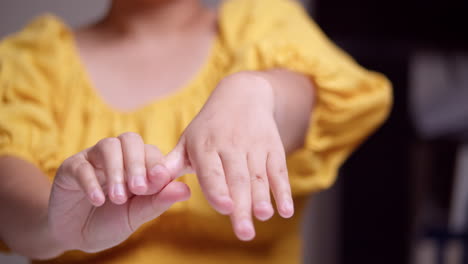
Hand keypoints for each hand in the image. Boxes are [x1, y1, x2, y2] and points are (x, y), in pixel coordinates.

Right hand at [48, 132, 189, 252]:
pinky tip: (98, 200)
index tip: (156, 184)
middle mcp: (116, 156)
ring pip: (108, 146)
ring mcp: (93, 159)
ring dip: (116, 171)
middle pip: (130, 140)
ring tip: (117, 198)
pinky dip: (91, 182)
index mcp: (137, 164)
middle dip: (137, 163)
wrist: (75, 236)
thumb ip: (159, 201)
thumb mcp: (137, 215)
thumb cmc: (110, 222)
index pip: (151, 152)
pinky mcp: (70, 167)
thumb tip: (187, 189)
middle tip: (138, 189)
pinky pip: (82, 165)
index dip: (155, 165)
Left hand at [165, 72, 293, 240]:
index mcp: (206, 146)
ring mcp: (254, 146)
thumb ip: (170, 165)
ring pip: (259, 175)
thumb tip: (147, 183)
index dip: (218, 188)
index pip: (212, 170)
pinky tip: (286, 210)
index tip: (224, 207)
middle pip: (237, 179)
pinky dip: (283, 190)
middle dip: (242, 205)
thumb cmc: (209, 127)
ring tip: (264, 216)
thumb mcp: (188, 140)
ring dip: (263, 197)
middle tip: (245, 232)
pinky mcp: (273, 147)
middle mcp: (231, 145)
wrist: (242, 95)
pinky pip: (279, 170)